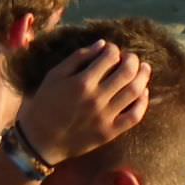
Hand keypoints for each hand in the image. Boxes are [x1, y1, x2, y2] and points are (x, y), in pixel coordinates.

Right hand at [18, 40, 149, 165]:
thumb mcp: (54, 76)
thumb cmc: (44, 104)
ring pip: (134, 91)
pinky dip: (143, 102)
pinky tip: (143, 92)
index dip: (115, 49)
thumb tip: (102, 44)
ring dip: (143, 76)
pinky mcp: (110, 132)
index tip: (113, 50)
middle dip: (133, 60)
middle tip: (132, 57)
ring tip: (144, 68)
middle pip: (126, 72)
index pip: (109, 57)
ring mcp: (105, 116)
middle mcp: (96, 98)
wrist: (39, 140)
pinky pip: (134, 116)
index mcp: (81, 82)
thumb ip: (77, 58)